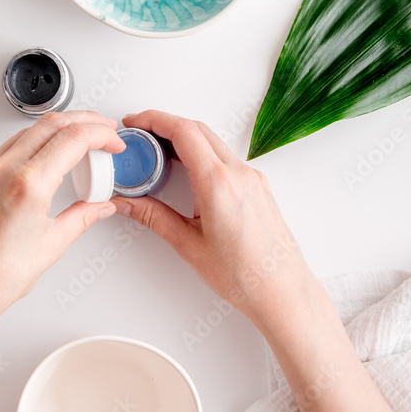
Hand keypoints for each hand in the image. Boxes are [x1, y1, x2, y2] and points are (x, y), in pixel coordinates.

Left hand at [0, 111, 125, 344]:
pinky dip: (35, 142)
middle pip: (52, 123)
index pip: (73, 138)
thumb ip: (82, 217)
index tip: (113, 142)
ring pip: (29, 130)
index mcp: (27, 184)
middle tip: (103, 131)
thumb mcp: (51, 244)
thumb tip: (100, 206)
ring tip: (79, 143)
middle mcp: (3, 170)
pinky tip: (47, 156)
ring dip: (59, 128)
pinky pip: (10, 146)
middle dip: (84, 120)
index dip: (101, 134)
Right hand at [111, 110, 314, 325]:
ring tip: (158, 155)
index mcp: (219, 183)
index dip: (154, 120)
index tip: (135, 123)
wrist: (282, 291)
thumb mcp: (189, 245)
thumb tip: (128, 203)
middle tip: (141, 137)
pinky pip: (226, 157)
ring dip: (184, 139)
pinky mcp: (258, 186)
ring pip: (213, 142)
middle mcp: (239, 174)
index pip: (183, 132)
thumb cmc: (245, 275)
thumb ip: (154, 217)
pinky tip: (187, 171)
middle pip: (197, 130)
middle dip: (165, 126)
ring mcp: (252, 178)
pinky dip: (202, 154)